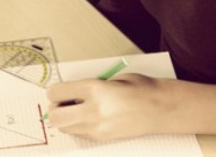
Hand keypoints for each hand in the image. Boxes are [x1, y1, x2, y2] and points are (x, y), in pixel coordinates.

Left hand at [45, 74, 165, 140]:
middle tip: (61, 101)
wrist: (161, 108)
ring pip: (65, 128)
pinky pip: (79, 133)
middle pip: (55, 116)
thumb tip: (71, 92)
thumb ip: (89, 85)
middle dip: (54, 108)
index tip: (58, 89)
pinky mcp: (103, 138)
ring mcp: (98, 128)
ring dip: (64, 118)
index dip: (54, 91)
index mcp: (95, 90)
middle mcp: (94, 111)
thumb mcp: (111, 78)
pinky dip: (76, 125)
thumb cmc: (141, 88)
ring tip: (76, 109)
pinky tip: (88, 116)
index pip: (58, 93)